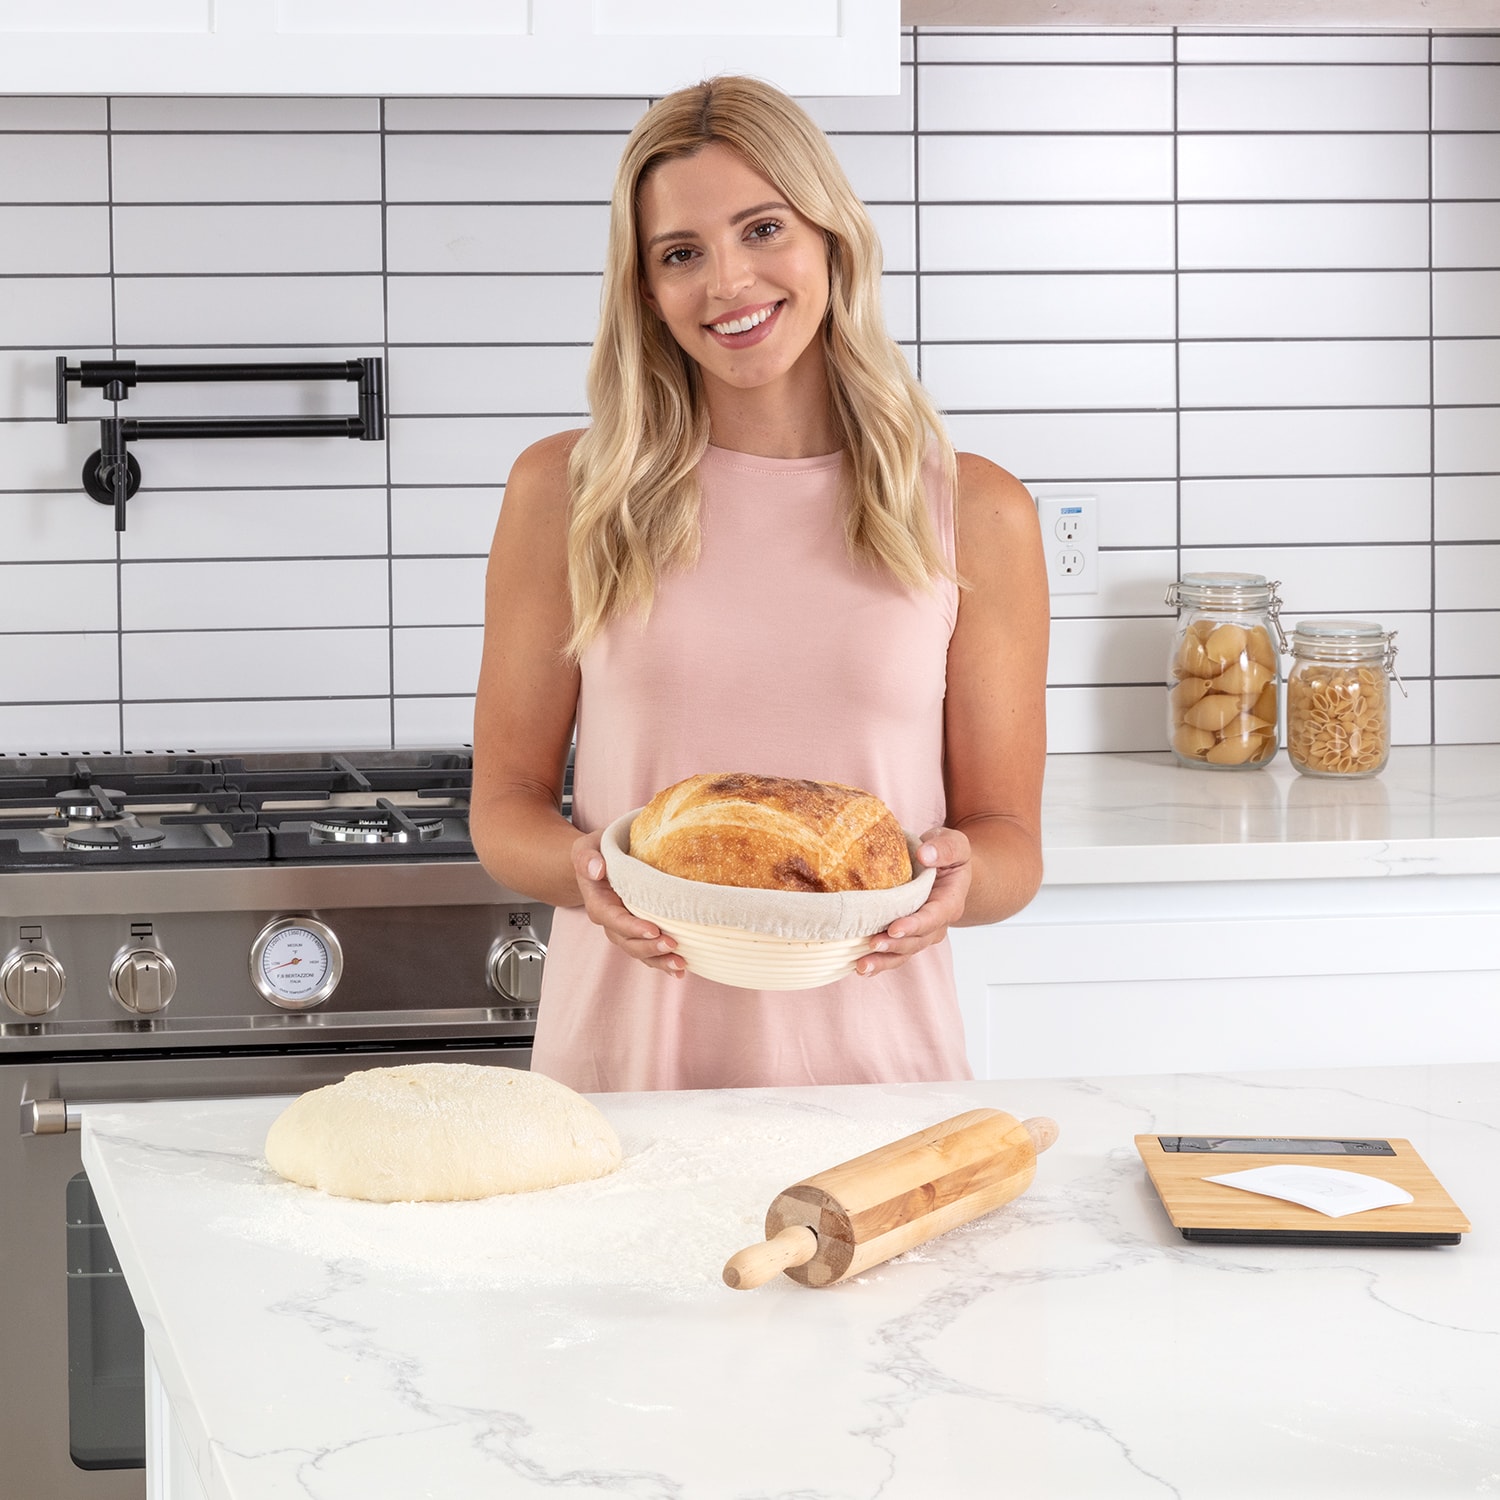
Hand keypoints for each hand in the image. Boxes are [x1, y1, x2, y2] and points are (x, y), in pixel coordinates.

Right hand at [571, 831, 685, 977]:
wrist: (599, 862)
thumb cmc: (596, 852)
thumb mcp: (586, 847)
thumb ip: (587, 858)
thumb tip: (598, 869)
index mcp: (598, 902)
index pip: (613, 919)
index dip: (632, 927)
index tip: (653, 930)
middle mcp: (610, 920)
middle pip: (627, 941)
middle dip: (649, 947)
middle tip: (673, 945)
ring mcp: (624, 929)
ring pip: (639, 951)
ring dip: (659, 960)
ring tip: (680, 964)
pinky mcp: (637, 931)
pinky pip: (648, 951)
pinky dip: (663, 962)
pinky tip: (680, 969)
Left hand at [855, 826, 971, 977]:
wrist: (945, 868)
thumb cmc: (947, 854)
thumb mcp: (953, 843)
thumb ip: (944, 848)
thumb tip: (925, 855)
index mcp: (949, 902)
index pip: (934, 917)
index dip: (915, 924)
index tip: (894, 927)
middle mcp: (937, 923)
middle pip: (917, 940)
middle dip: (895, 945)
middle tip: (872, 944)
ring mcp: (922, 932)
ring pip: (905, 952)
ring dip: (884, 960)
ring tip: (862, 966)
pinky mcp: (907, 935)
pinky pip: (895, 952)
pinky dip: (879, 961)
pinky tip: (861, 967)